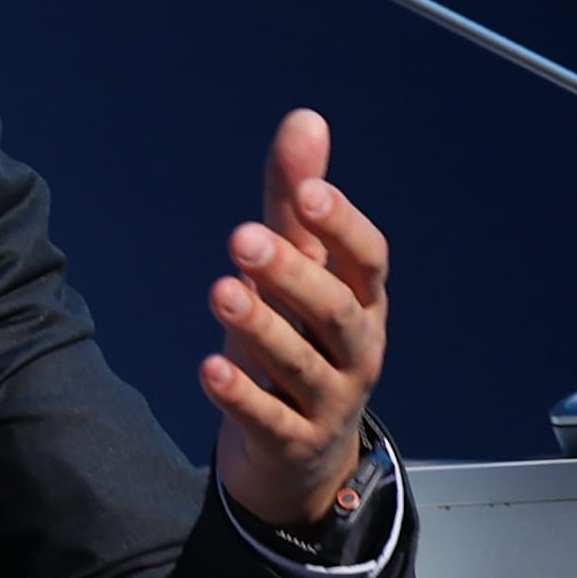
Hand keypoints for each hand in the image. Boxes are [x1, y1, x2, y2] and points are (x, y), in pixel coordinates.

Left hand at [202, 108, 390, 527]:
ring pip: (303, 365)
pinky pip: (270, 422)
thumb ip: (294, 202)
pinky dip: (241, 396)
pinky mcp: (293, 445)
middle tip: (243, 237)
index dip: (341, 227)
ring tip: (220, 290)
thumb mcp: (296, 272)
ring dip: (262, 328)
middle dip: (294, 274)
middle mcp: (356, 350)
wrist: (300, 458)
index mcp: (362, 301)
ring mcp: (329, 403)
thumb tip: (305, 119)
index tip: (306, 192)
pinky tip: (208, 367)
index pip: (368, 260)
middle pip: (337, 311)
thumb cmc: (299, 341)